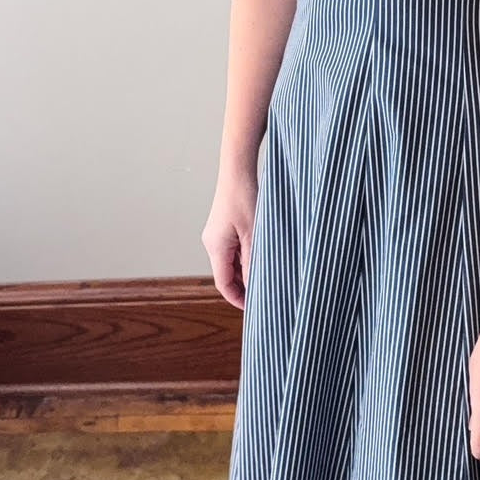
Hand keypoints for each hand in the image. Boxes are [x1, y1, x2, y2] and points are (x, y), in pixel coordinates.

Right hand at [201, 171, 256, 310]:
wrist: (238, 170)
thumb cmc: (245, 198)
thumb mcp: (254, 235)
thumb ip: (253, 263)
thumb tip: (254, 287)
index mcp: (216, 247)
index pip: (223, 284)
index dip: (238, 298)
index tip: (254, 309)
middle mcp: (212, 243)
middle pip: (226, 274)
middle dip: (244, 286)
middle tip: (265, 294)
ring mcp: (216, 235)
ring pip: (231, 262)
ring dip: (246, 270)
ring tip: (267, 275)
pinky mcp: (223, 227)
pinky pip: (233, 250)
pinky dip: (245, 257)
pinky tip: (261, 256)